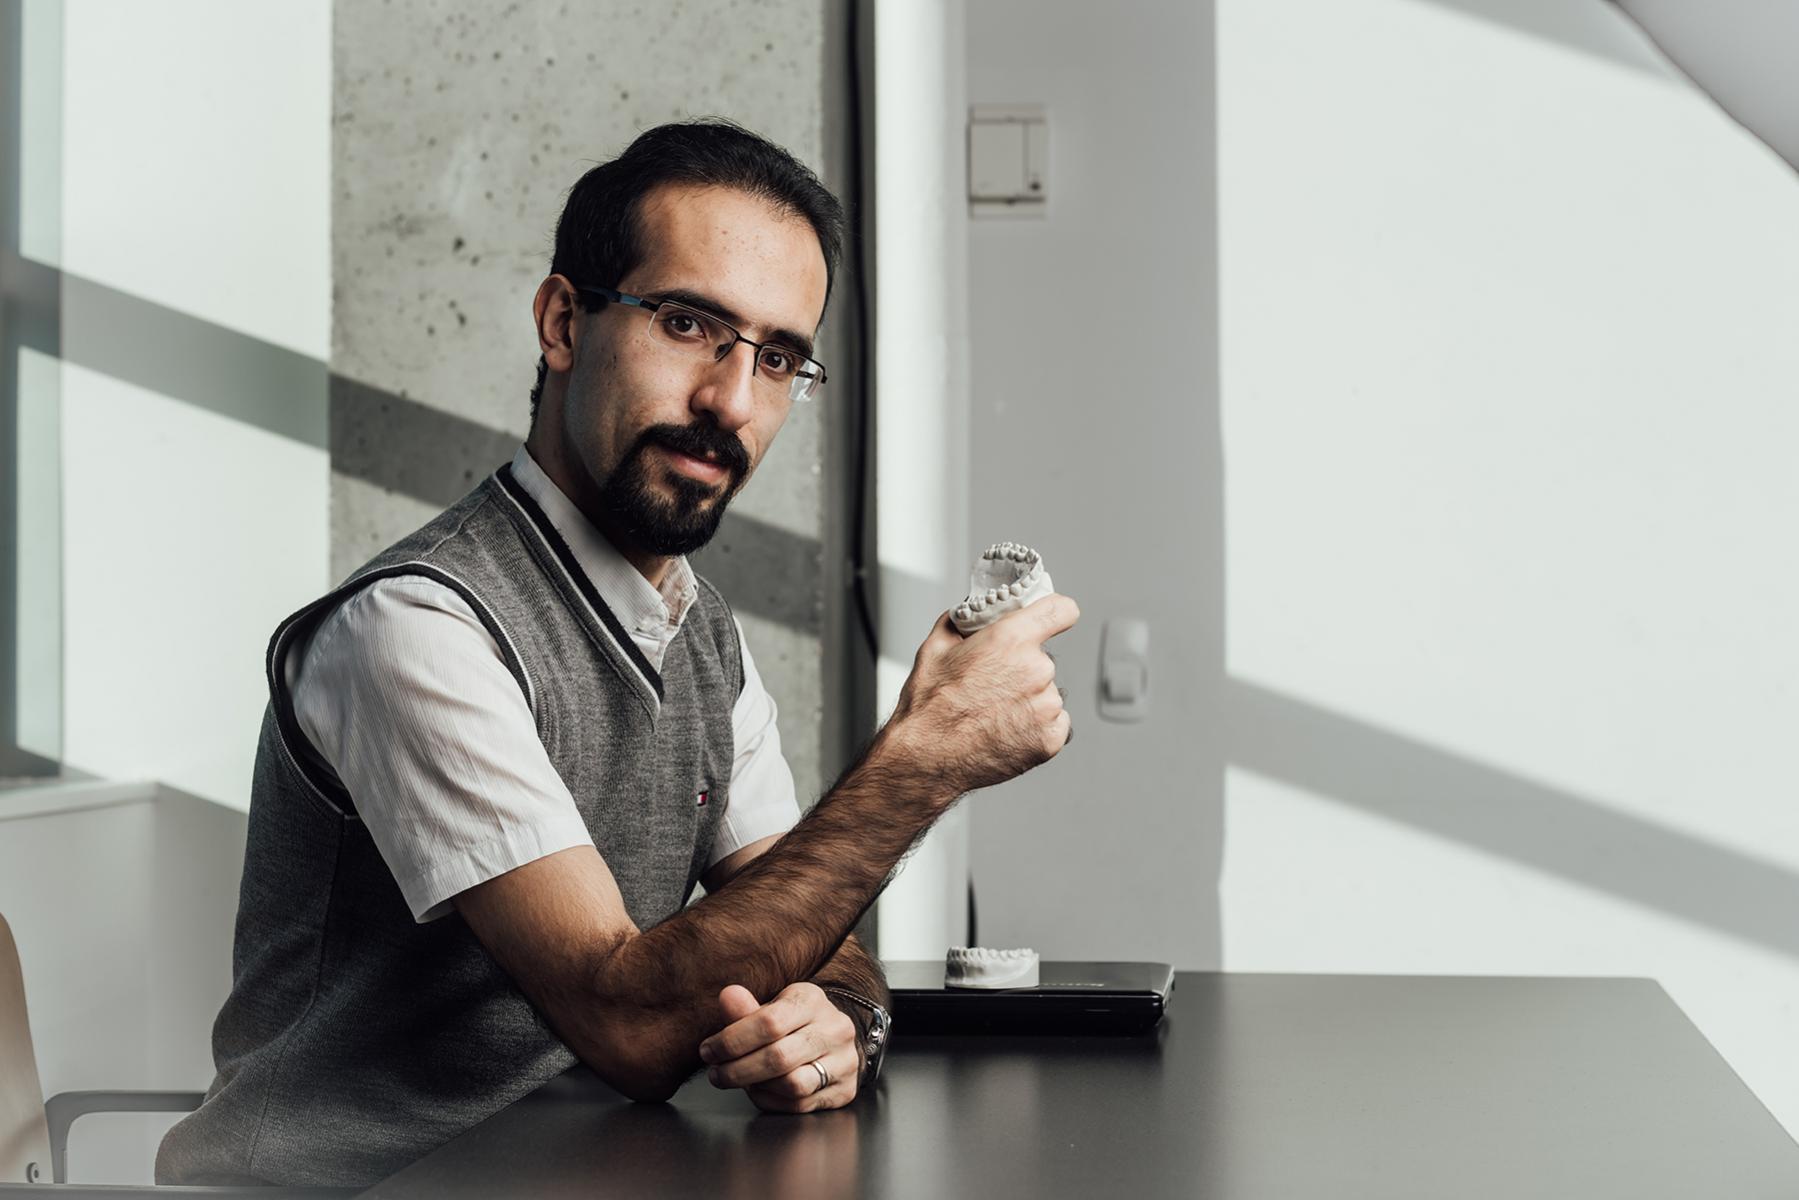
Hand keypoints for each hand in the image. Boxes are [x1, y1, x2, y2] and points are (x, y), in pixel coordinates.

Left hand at [699, 983, 861, 1112]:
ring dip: (756, 1087)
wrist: (834, 1039)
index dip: (732, 1041)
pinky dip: (771, 1101)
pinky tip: (759, 1090)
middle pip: (778, 1058)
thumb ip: (746, 1009)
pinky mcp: (845, 1090)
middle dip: (738, 1070)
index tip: (709, 1050)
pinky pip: (800, 1104)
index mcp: (812, 1000)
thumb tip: (727, 996)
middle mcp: (835, 1029)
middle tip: (716, 1073)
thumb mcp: (771, 1008)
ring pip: (792, 1085)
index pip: (769, 1022)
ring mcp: (844, 1061)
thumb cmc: (793, 1023)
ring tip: (739, 1080)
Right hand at [885, 593, 1079, 794]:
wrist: (926, 758)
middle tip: (992, 684)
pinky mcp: (1051, 738)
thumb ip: (962, 623)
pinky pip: (1053, 722)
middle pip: (1043, 659)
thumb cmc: (928, 708)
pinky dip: (1034, 726)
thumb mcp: (936, 647)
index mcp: (1011, 640)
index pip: (1060, 610)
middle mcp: (1035, 670)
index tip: (1051, 618)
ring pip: (1047, 693)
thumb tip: (971, 615)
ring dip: (1028, 699)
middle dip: (1022, 667)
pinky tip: (1005, 730)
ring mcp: (1046, 707)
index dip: (1055, 613)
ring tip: (993, 713)